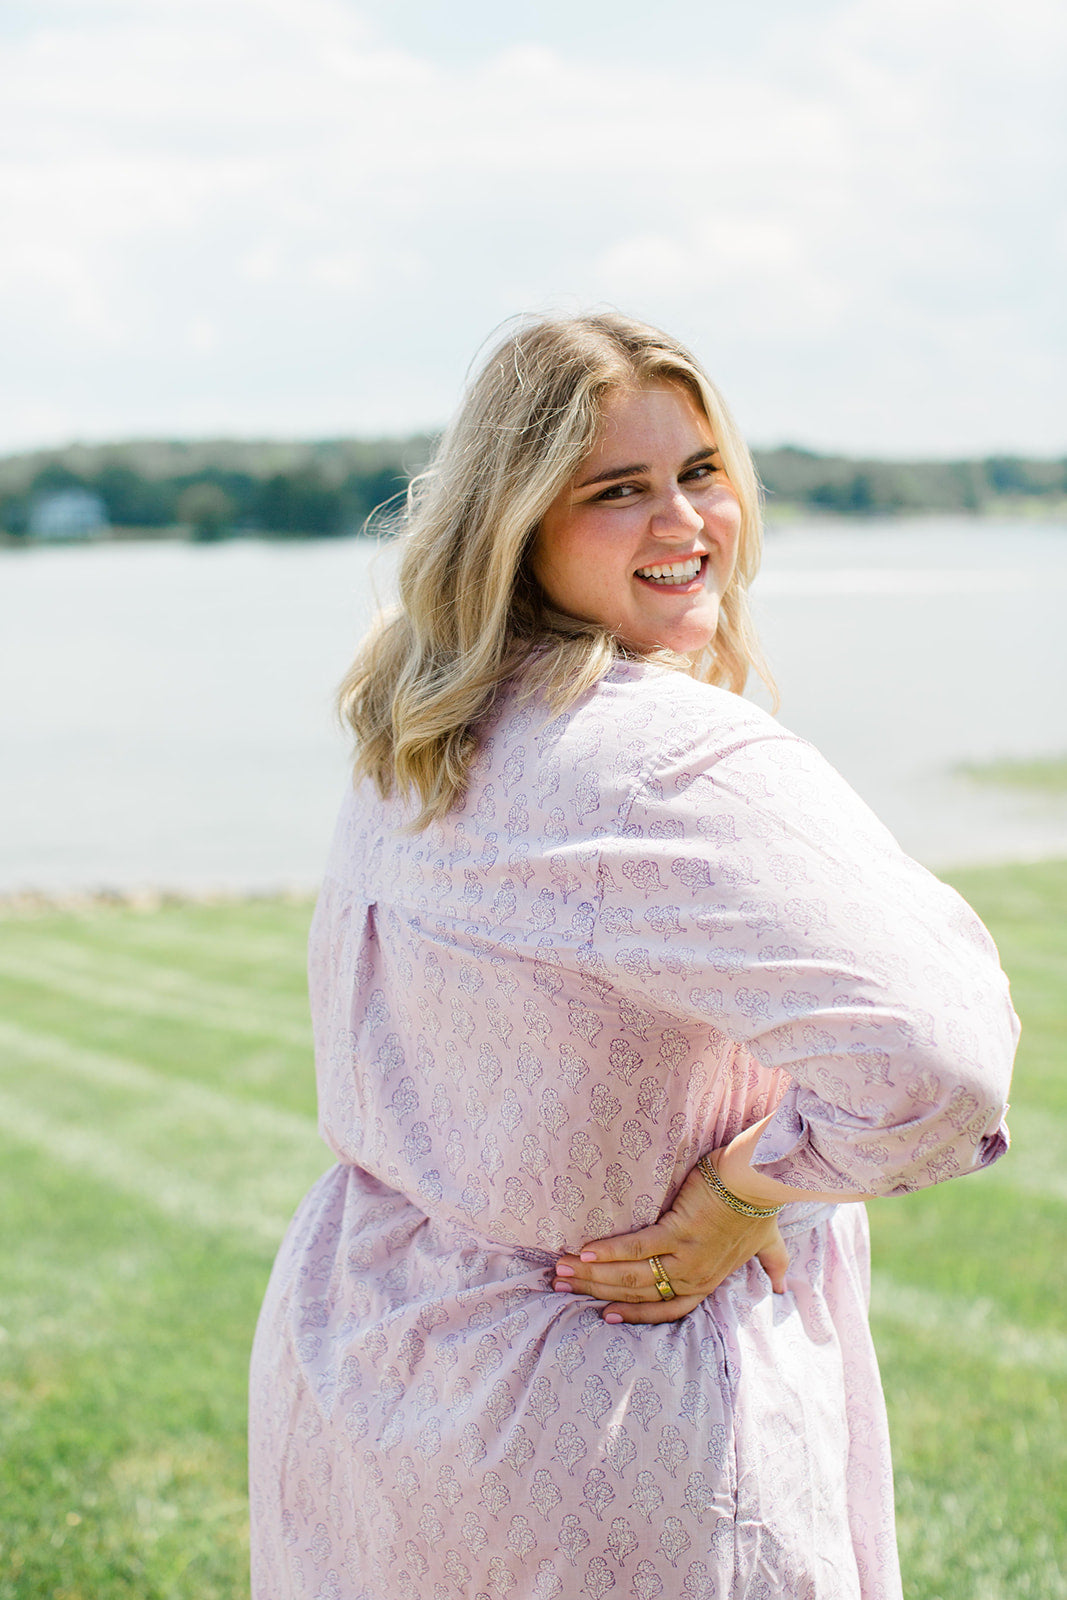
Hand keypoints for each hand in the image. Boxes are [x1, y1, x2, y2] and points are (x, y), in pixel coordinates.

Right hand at [552, 1155, 788, 1323]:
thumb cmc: (761, 1208)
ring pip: (631, 1274)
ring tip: (562, 1271)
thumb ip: (773, 1265)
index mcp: (708, 1280)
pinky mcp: (678, 1229)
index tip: (606, 1315)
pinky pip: (637, 1246)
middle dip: (597, 1291)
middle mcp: (694, 1275)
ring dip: (592, 1273)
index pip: (666, 1309)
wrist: (760, 1180)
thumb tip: (784, 1287)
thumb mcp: (769, 1244)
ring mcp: (686, 1255)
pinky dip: (609, 1251)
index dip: (634, 1314)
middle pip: (637, 1292)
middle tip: (564, 1288)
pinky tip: (584, 1252)